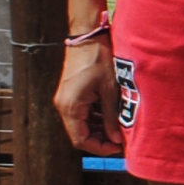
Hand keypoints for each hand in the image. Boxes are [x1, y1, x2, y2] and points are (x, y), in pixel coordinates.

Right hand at [56, 38, 123, 154]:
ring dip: (98, 129)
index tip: (117, 148)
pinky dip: (94, 118)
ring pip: (81, 124)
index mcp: (70, 107)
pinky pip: (81, 113)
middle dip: (100, 139)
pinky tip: (110, 117)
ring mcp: (65, 100)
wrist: (88, 36)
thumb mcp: (110, 90)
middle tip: (120, 139)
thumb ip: (112, 117)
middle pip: (79, 134)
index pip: (80, 140)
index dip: (99, 148)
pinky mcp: (70, 94)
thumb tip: (116, 140)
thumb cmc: (99, 59)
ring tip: (118, 129)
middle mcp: (63, 106)